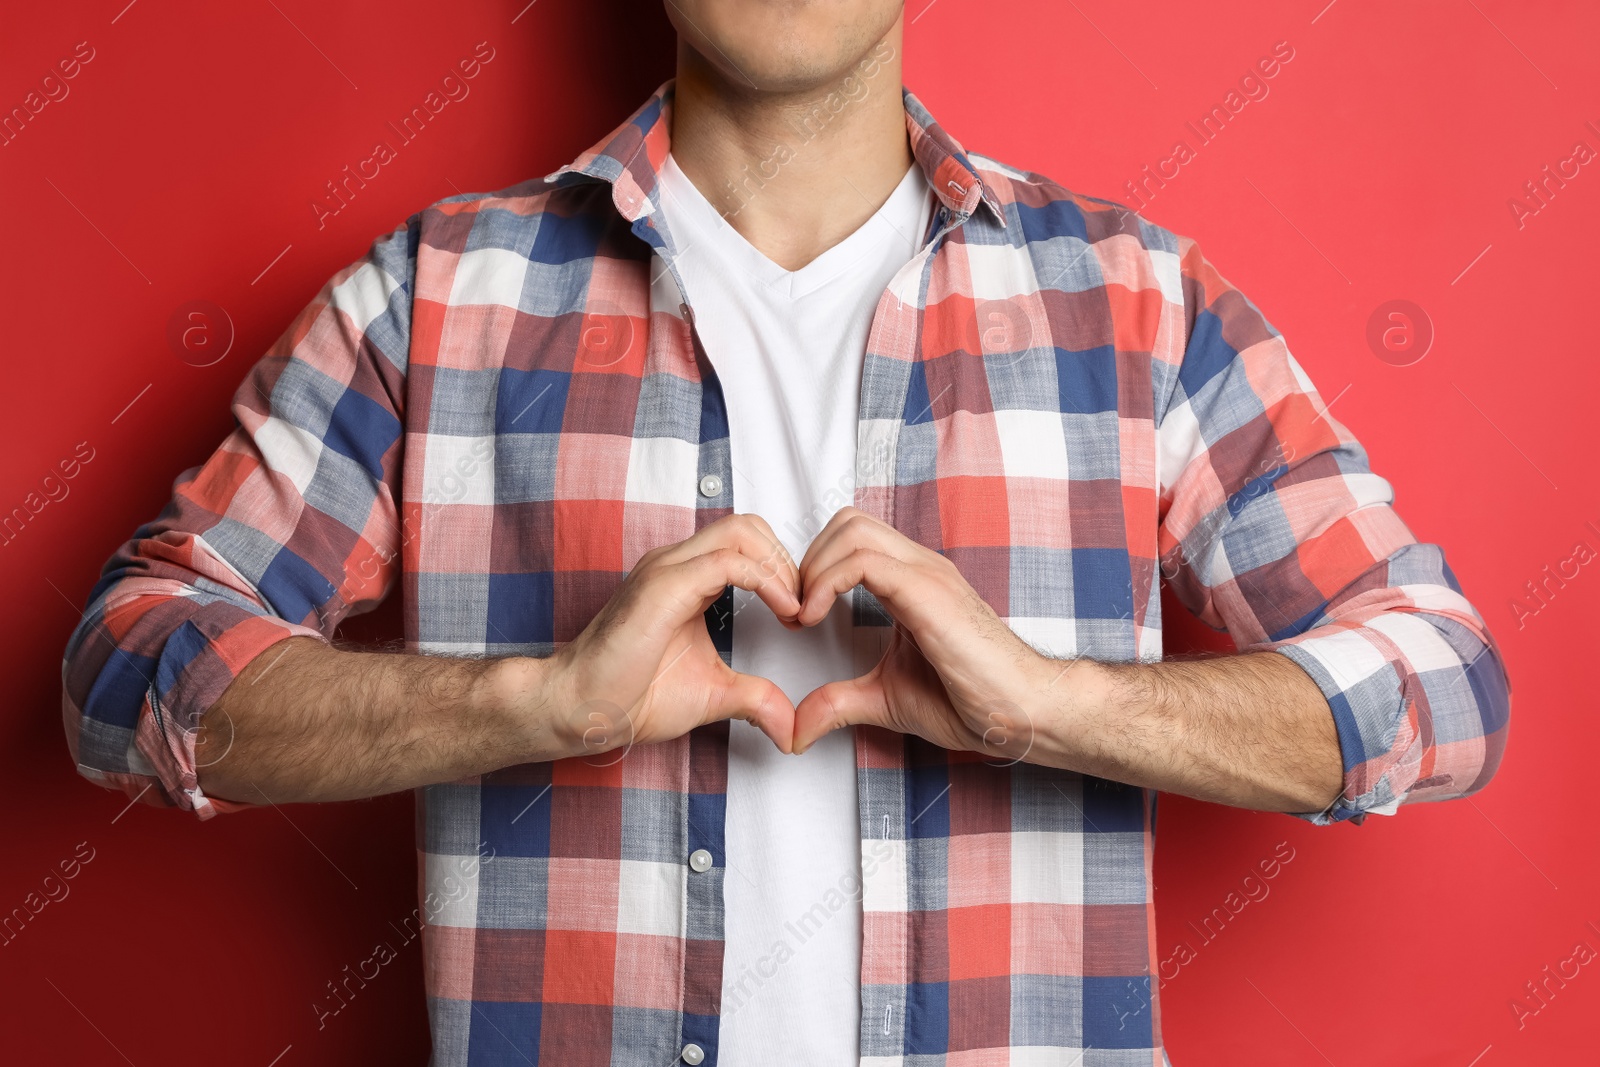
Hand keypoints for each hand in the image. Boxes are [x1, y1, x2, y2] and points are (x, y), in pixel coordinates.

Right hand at [514, 514, 802, 759]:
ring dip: (780, 566)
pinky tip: (782, 612)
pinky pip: (727, 562)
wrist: (581, 709)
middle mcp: (674, 563)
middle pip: (748, 526)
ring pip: (741, 532)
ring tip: (794, 608)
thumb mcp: (713, 694)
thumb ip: (754, 699)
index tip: (800, 613)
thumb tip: (790, 727)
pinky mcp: (663, 587)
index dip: (782, 569)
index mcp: (685, 578)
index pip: (746, 542)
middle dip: (787, 560)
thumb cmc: (631, 696)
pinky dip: (766, 581)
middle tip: (802, 606)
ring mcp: (667, 570)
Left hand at [790, 507, 1078, 760]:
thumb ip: (839, 703)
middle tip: (797, 611)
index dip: (813, 568)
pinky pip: (864, 562)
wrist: (1022, 713)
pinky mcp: (929, 593)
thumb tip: (796, 730)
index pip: (851, 539)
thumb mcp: (885, 700)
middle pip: (847, 522)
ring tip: (803, 615)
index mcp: (911, 582)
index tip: (797, 616)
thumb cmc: (971, 700)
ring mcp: (927, 574)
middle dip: (807, 560)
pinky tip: (815, 620)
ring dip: (812, 568)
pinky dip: (825, 583)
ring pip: (851, 530)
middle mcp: (919, 567)